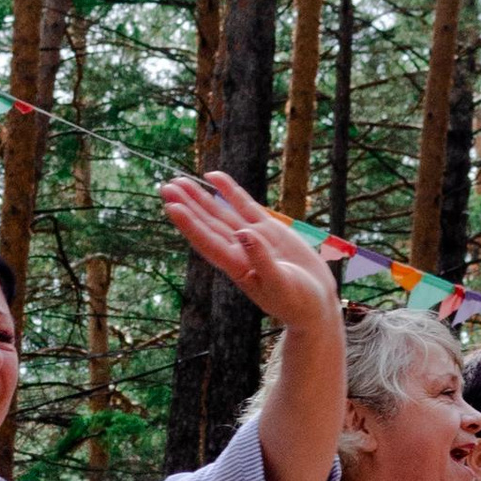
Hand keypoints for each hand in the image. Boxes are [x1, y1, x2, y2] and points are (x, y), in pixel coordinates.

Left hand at [159, 169, 330, 332]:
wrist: (315, 303)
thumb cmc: (298, 302)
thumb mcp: (281, 284)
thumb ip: (261, 260)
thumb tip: (243, 233)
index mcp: (238, 268)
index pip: (208, 242)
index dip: (190, 225)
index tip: (172, 207)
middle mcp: (239, 251)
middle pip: (207, 224)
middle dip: (187, 206)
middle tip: (166, 187)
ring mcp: (252, 237)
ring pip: (220, 212)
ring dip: (200, 197)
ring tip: (178, 181)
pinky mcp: (268, 229)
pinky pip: (243, 205)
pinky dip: (229, 191)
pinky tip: (213, 177)